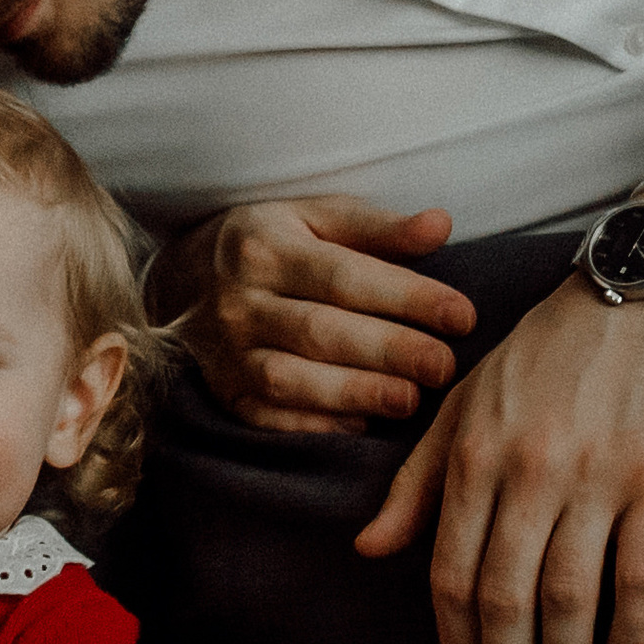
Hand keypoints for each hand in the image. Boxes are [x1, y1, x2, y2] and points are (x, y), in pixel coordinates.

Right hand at [154, 197, 474, 433]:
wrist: (181, 280)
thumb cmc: (269, 245)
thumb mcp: (313, 218)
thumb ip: (377, 226)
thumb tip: (441, 225)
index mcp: (264, 246)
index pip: (345, 275)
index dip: (407, 297)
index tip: (463, 316)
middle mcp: (239, 301)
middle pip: (320, 330)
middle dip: (389, 351)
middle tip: (444, 367)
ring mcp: (227, 352)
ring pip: (290, 379)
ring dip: (356, 393)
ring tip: (411, 401)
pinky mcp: (224, 394)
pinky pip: (268, 418)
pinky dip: (315, 426)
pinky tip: (361, 425)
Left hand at [355, 273, 643, 643]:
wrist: (637, 292)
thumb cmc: (544, 355)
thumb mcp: (461, 407)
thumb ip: (417, 483)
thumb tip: (367, 550)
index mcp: (472, 457)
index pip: (449, 574)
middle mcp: (526, 472)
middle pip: (505, 598)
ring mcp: (594, 476)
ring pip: (570, 596)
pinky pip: (642, 574)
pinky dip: (632, 634)